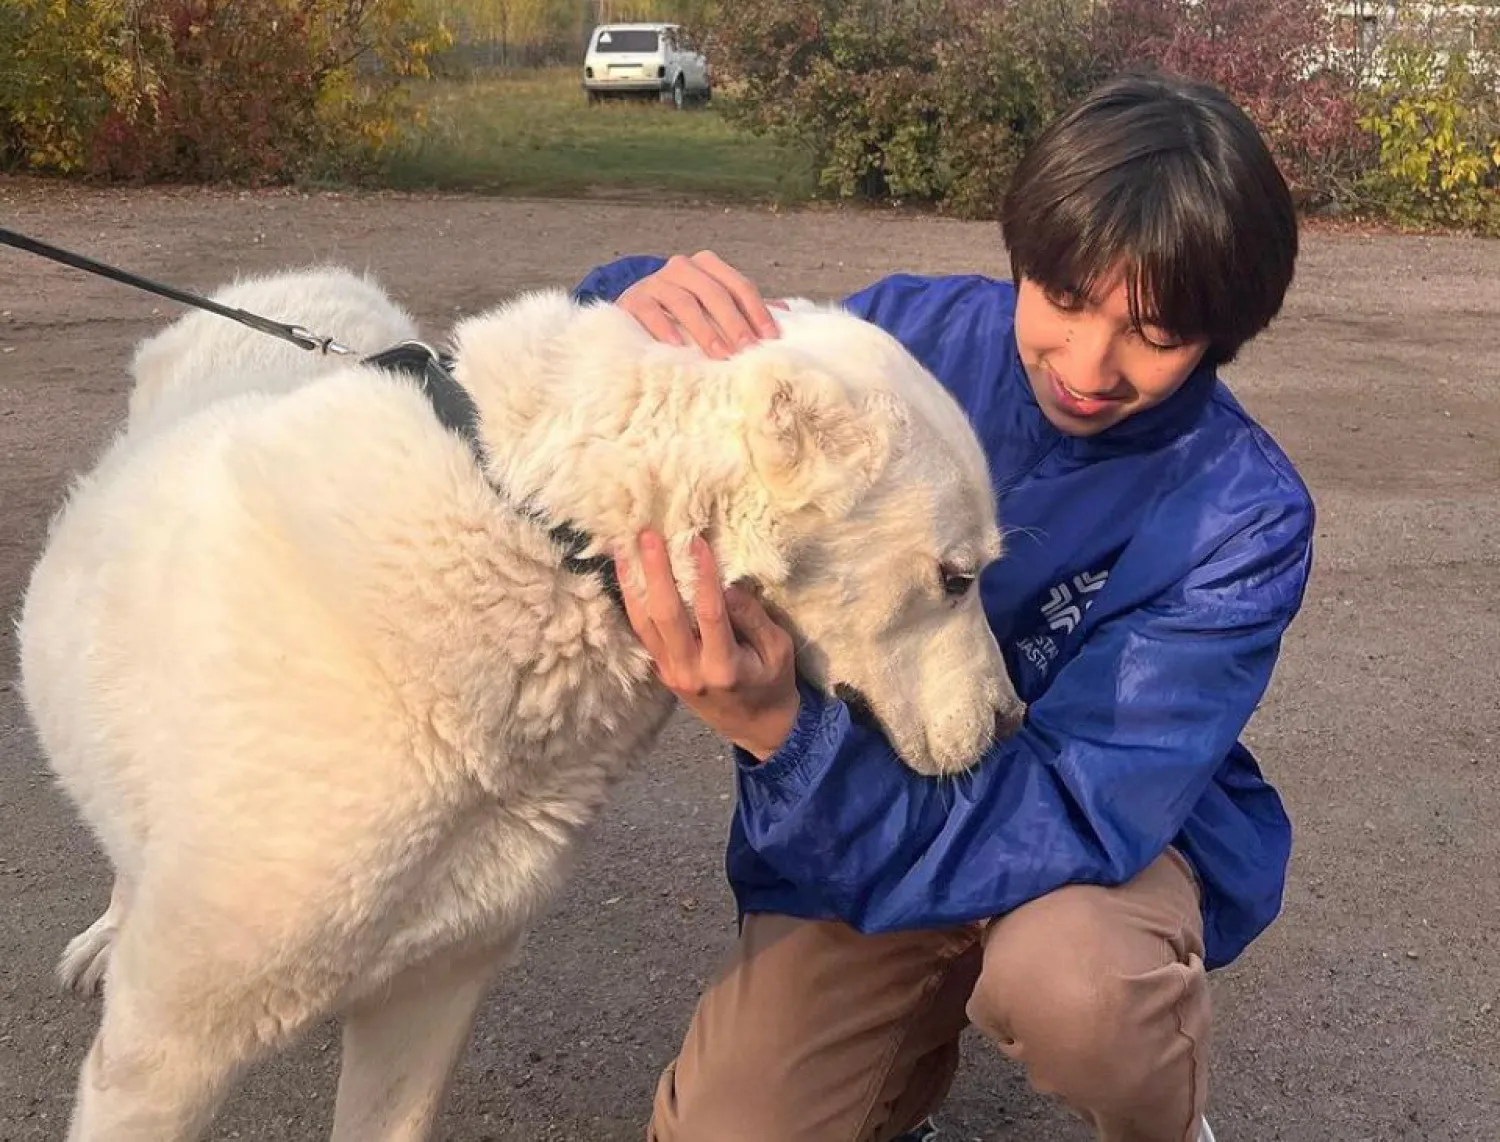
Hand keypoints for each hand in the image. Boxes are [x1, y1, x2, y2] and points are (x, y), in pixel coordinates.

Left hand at [616, 530, 799, 760]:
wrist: (756, 727)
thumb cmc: (773, 683)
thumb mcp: (778, 650)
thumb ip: (753, 617)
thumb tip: (727, 585)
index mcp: (724, 667)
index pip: (709, 613)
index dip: (702, 575)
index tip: (696, 541)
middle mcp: (690, 671)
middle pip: (666, 615)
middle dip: (655, 572)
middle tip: (648, 535)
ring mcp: (670, 673)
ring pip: (644, 624)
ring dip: (632, 584)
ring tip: (624, 548)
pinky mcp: (661, 671)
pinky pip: (642, 633)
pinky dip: (632, 603)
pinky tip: (626, 577)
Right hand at [618, 250, 784, 358]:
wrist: (632, 313)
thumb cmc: (680, 314)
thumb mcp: (712, 307)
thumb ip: (744, 308)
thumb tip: (787, 312)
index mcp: (708, 266)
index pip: (739, 286)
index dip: (757, 312)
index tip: (770, 339)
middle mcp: (682, 267)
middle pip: (715, 293)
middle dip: (734, 323)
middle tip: (747, 350)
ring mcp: (656, 281)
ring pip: (685, 302)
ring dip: (705, 331)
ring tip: (720, 355)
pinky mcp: (633, 298)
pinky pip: (651, 311)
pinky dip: (666, 329)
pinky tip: (678, 347)